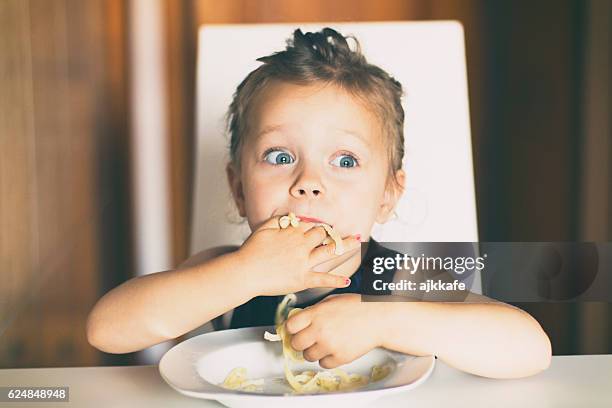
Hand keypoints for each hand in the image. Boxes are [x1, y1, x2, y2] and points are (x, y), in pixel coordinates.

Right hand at [237, 215, 359, 295]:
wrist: (245, 272)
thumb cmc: (252, 250)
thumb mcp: (264, 228)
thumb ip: (279, 220)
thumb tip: (291, 217)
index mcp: (293, 232)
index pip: (312, 225)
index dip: (320, 226)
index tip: (325, 228)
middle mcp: (302, 245)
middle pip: (325, 235)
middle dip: (336, 233)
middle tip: (348, 233)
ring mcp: (304, 263)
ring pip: (330, 251)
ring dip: (347, 246)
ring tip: (359, 242)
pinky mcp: (302, 279)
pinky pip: (322, 279)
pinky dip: (336, 281)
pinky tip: (347, 281)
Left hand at [285, 293, 383, 368]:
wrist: (379, 318)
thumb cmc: (357, 306)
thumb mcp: (331, 301)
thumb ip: (314, 311)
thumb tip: (299, 321)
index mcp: (316, 314)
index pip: (290, 326)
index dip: (292, 328)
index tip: (296, 329)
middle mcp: (320, 330)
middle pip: (296, 343)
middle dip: (301, 341)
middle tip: (309, 338)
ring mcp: (329, 345)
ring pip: (308, 356)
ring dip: (313, 351)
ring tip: (324, 343)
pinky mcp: (340, 357)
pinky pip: (323, 364)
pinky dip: (327, 359)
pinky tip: (334, 349)